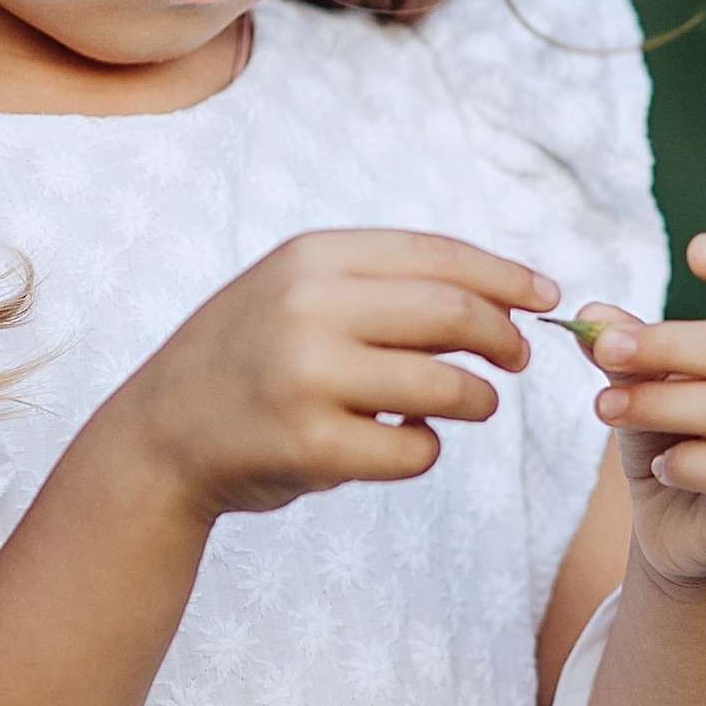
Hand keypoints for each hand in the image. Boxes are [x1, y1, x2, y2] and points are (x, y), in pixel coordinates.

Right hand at [119, 228, 553, 522]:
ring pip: (449, 387)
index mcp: (312, 256)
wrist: (158, 437)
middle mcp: (309, 307)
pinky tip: (395, 442)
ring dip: (477, 401)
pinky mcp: (313, 446)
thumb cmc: (249, 361)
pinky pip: (417, 450)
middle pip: (455, 315)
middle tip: (517, 358)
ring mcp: (308, 377)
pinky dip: (425, 449)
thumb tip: (502, 296)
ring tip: (468, 405)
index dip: (506, 276)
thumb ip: (380, 286)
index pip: (438, 256)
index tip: (547, 295)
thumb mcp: (296, 293)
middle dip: (504, 338)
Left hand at [579, 233, 705, 592]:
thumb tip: (590, 315)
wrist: (679, 528)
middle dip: (670, 346)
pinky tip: (659, 466)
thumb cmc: (669, 434)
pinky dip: (689, 463)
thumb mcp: (639, 382)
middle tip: (606, 350)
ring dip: (663, 404)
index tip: (695, 253)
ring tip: (605, 408)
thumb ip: (623, 349)